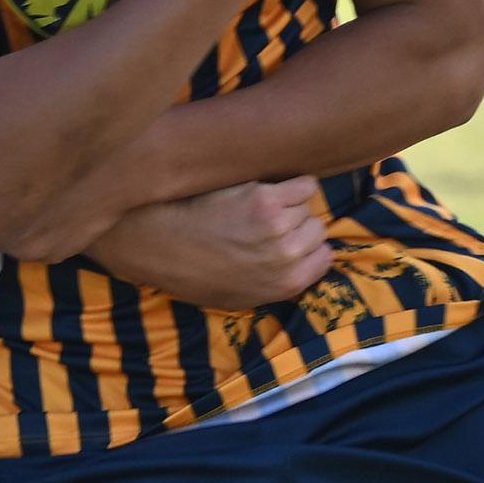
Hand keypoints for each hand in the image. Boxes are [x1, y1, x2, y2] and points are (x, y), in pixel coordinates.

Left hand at [84, 178, 338, 308]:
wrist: (158, 245)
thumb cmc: (192, 272)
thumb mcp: (238, 298)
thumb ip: (274, 286)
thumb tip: (297, 271)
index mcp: (286, 284)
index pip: (325, 257)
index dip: (307, 247)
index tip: (291, 241)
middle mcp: (287, 257)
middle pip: (317, 229)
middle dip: (298, 224)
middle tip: (271, 222)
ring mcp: (278, 226)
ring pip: (308, 206)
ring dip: (291, 202)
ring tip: (262, 206)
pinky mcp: (265, 198)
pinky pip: (303, 184)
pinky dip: (293, 184)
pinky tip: (271, 187)